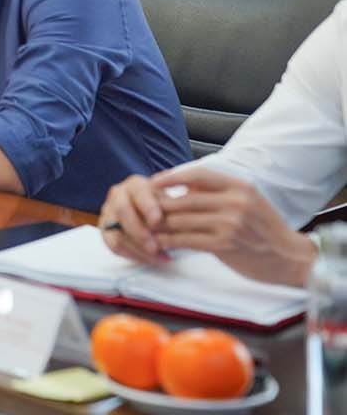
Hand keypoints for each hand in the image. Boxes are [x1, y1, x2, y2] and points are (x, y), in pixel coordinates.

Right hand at [99, 174, 171, 264]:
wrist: (153, 214)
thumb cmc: (167, 207)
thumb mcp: (173, 201)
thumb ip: (176, 208)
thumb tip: (185, 217)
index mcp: (135, 184)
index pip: (138, 192)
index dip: (147, 206)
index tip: (157, 220)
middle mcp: (118, 194)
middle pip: (122, 210)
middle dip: (138, 230)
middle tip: (155, 246)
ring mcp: (109, 212)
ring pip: (117, 231)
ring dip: (138, 247)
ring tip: (159, 256)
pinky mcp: (106, 230)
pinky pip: (115, 245)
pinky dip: (133, 255)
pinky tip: (152, 259)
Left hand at [147, 168, 317, 286]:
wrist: (289, 257)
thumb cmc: (263, 229)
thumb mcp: (246, 201)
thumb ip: (216, 193)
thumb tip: (179, 186)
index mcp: (239, 187)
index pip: (198, 174)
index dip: (173, 177)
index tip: (154, 182)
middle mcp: (235, 202)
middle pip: (185, 199)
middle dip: (161, 204)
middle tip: (143, 208)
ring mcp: (231, 223)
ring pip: (183, 220)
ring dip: (161, 224)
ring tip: (145, 226)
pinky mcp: (225, 244)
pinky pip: (188, 239)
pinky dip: (170, 240)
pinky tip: (159, 242)